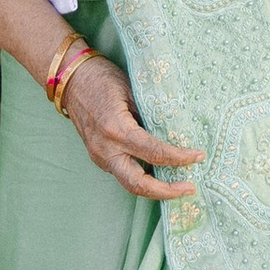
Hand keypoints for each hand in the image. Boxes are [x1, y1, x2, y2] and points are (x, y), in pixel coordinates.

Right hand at [54, 44, 201, 203]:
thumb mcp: (133, 91)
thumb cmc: (103, 78)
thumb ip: (151, 114)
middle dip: (166, 191)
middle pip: (138, 184)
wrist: (71, 79)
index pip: (154, 153)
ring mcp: (99, 156)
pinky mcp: (98, 156)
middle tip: (189, 188)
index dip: (179, 158)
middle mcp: (106, 149)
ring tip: (178, 184)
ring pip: (129, 183)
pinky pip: (123, 172)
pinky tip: (160, 171)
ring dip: (155, 188)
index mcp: (116, 130)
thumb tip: (176, 132)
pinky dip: (143, 176)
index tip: (198, 156)